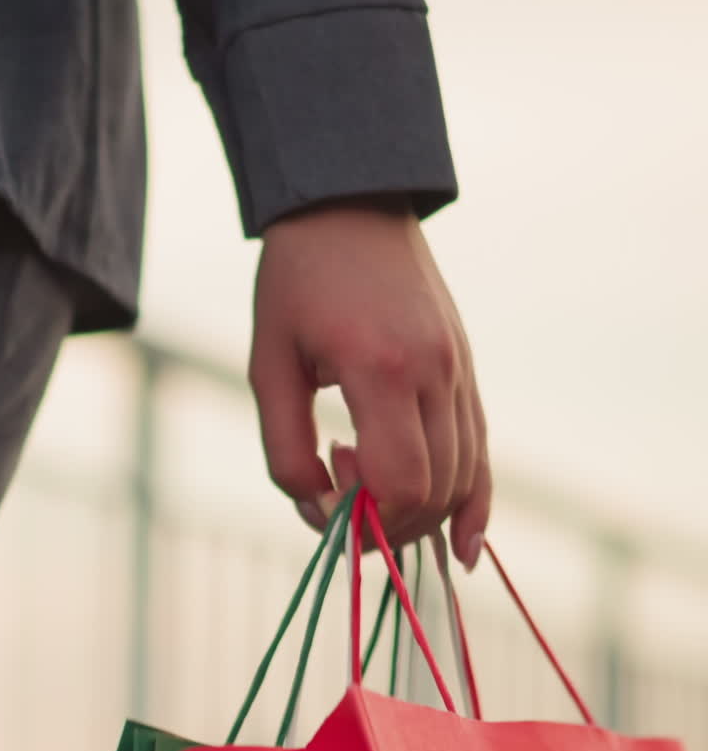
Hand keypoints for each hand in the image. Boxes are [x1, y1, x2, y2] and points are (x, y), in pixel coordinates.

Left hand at [249, 198, 490, 568]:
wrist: (349, 203)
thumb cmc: (296, 282)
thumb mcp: (268, 365)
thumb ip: (285, 448)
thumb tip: (320, 511)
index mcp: (382, 368)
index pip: (399, 483)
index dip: (366, 520)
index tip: (326, 512)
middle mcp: (436, 373)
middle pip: (433, 491)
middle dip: (388, 524)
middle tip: (342, 506)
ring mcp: (460, 371)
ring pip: (462, 479)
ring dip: (419, 515)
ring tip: (370, 490)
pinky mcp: (468, 371)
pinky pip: (482, 453)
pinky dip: (475, 504)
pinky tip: (465, 547)